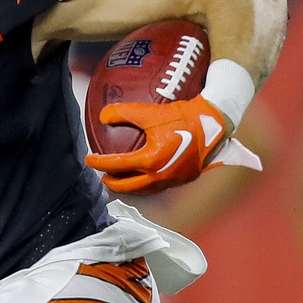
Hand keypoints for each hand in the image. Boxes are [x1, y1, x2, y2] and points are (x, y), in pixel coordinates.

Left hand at [85, 97, 232, 194]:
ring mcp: (173, 180)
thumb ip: (124, 113)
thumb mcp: (151, 112)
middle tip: (103, 176)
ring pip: (144, 190)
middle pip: (128, 187)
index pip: (116, 165)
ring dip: (129, 187)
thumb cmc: (182, 116)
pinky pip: (159, 186)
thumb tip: (103, 116)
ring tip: (120, 180)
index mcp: (150, 161)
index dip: (99, 163)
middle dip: (112, 184)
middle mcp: (160, 176)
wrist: (214, 123)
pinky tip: (145, 176)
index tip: (88, 159)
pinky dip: (146, 184)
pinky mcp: (184, 179)